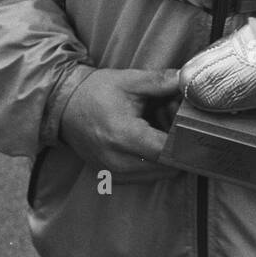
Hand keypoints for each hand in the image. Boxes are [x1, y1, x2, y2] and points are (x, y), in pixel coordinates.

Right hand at [60, 66, 181, 178]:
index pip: (167, 151)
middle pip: (166, 166)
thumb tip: (188, 80)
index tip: (191, 126)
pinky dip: (153, 162)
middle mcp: (118, 160)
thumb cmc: (96, 91)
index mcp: (123, 135)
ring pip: (158, 173)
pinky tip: (149, 142)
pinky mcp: (112, 176)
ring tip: (161, 132)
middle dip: (178, 148)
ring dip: (167, 157)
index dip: (185, 140)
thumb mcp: (129, 80)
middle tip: (178, 127)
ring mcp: (113, 172)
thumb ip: (160, 81)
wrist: (64, 105)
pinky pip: (144, 176)